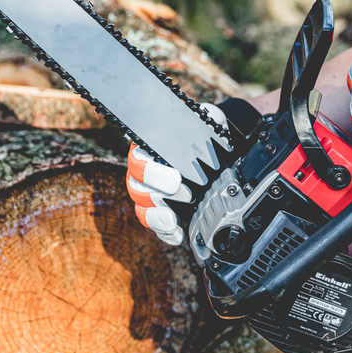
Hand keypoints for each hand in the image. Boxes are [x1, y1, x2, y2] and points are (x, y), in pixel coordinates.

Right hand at [126, 104, 226, 245]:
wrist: (215, 150)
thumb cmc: (204, 134)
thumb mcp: (207, 121)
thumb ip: (207, 117)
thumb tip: (208, 117)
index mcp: (149, 147)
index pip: (138, 159)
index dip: (152, 172)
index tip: (176, 179)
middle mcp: (144, 170)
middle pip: (135, 186)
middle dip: (157, 194)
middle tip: (185, 194)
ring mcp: (149, 192)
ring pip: (140, 207)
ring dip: (156, 217)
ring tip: (172, 221)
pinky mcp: (160, 211)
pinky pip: (154, 225)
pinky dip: (165, 233)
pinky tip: (177, 235)